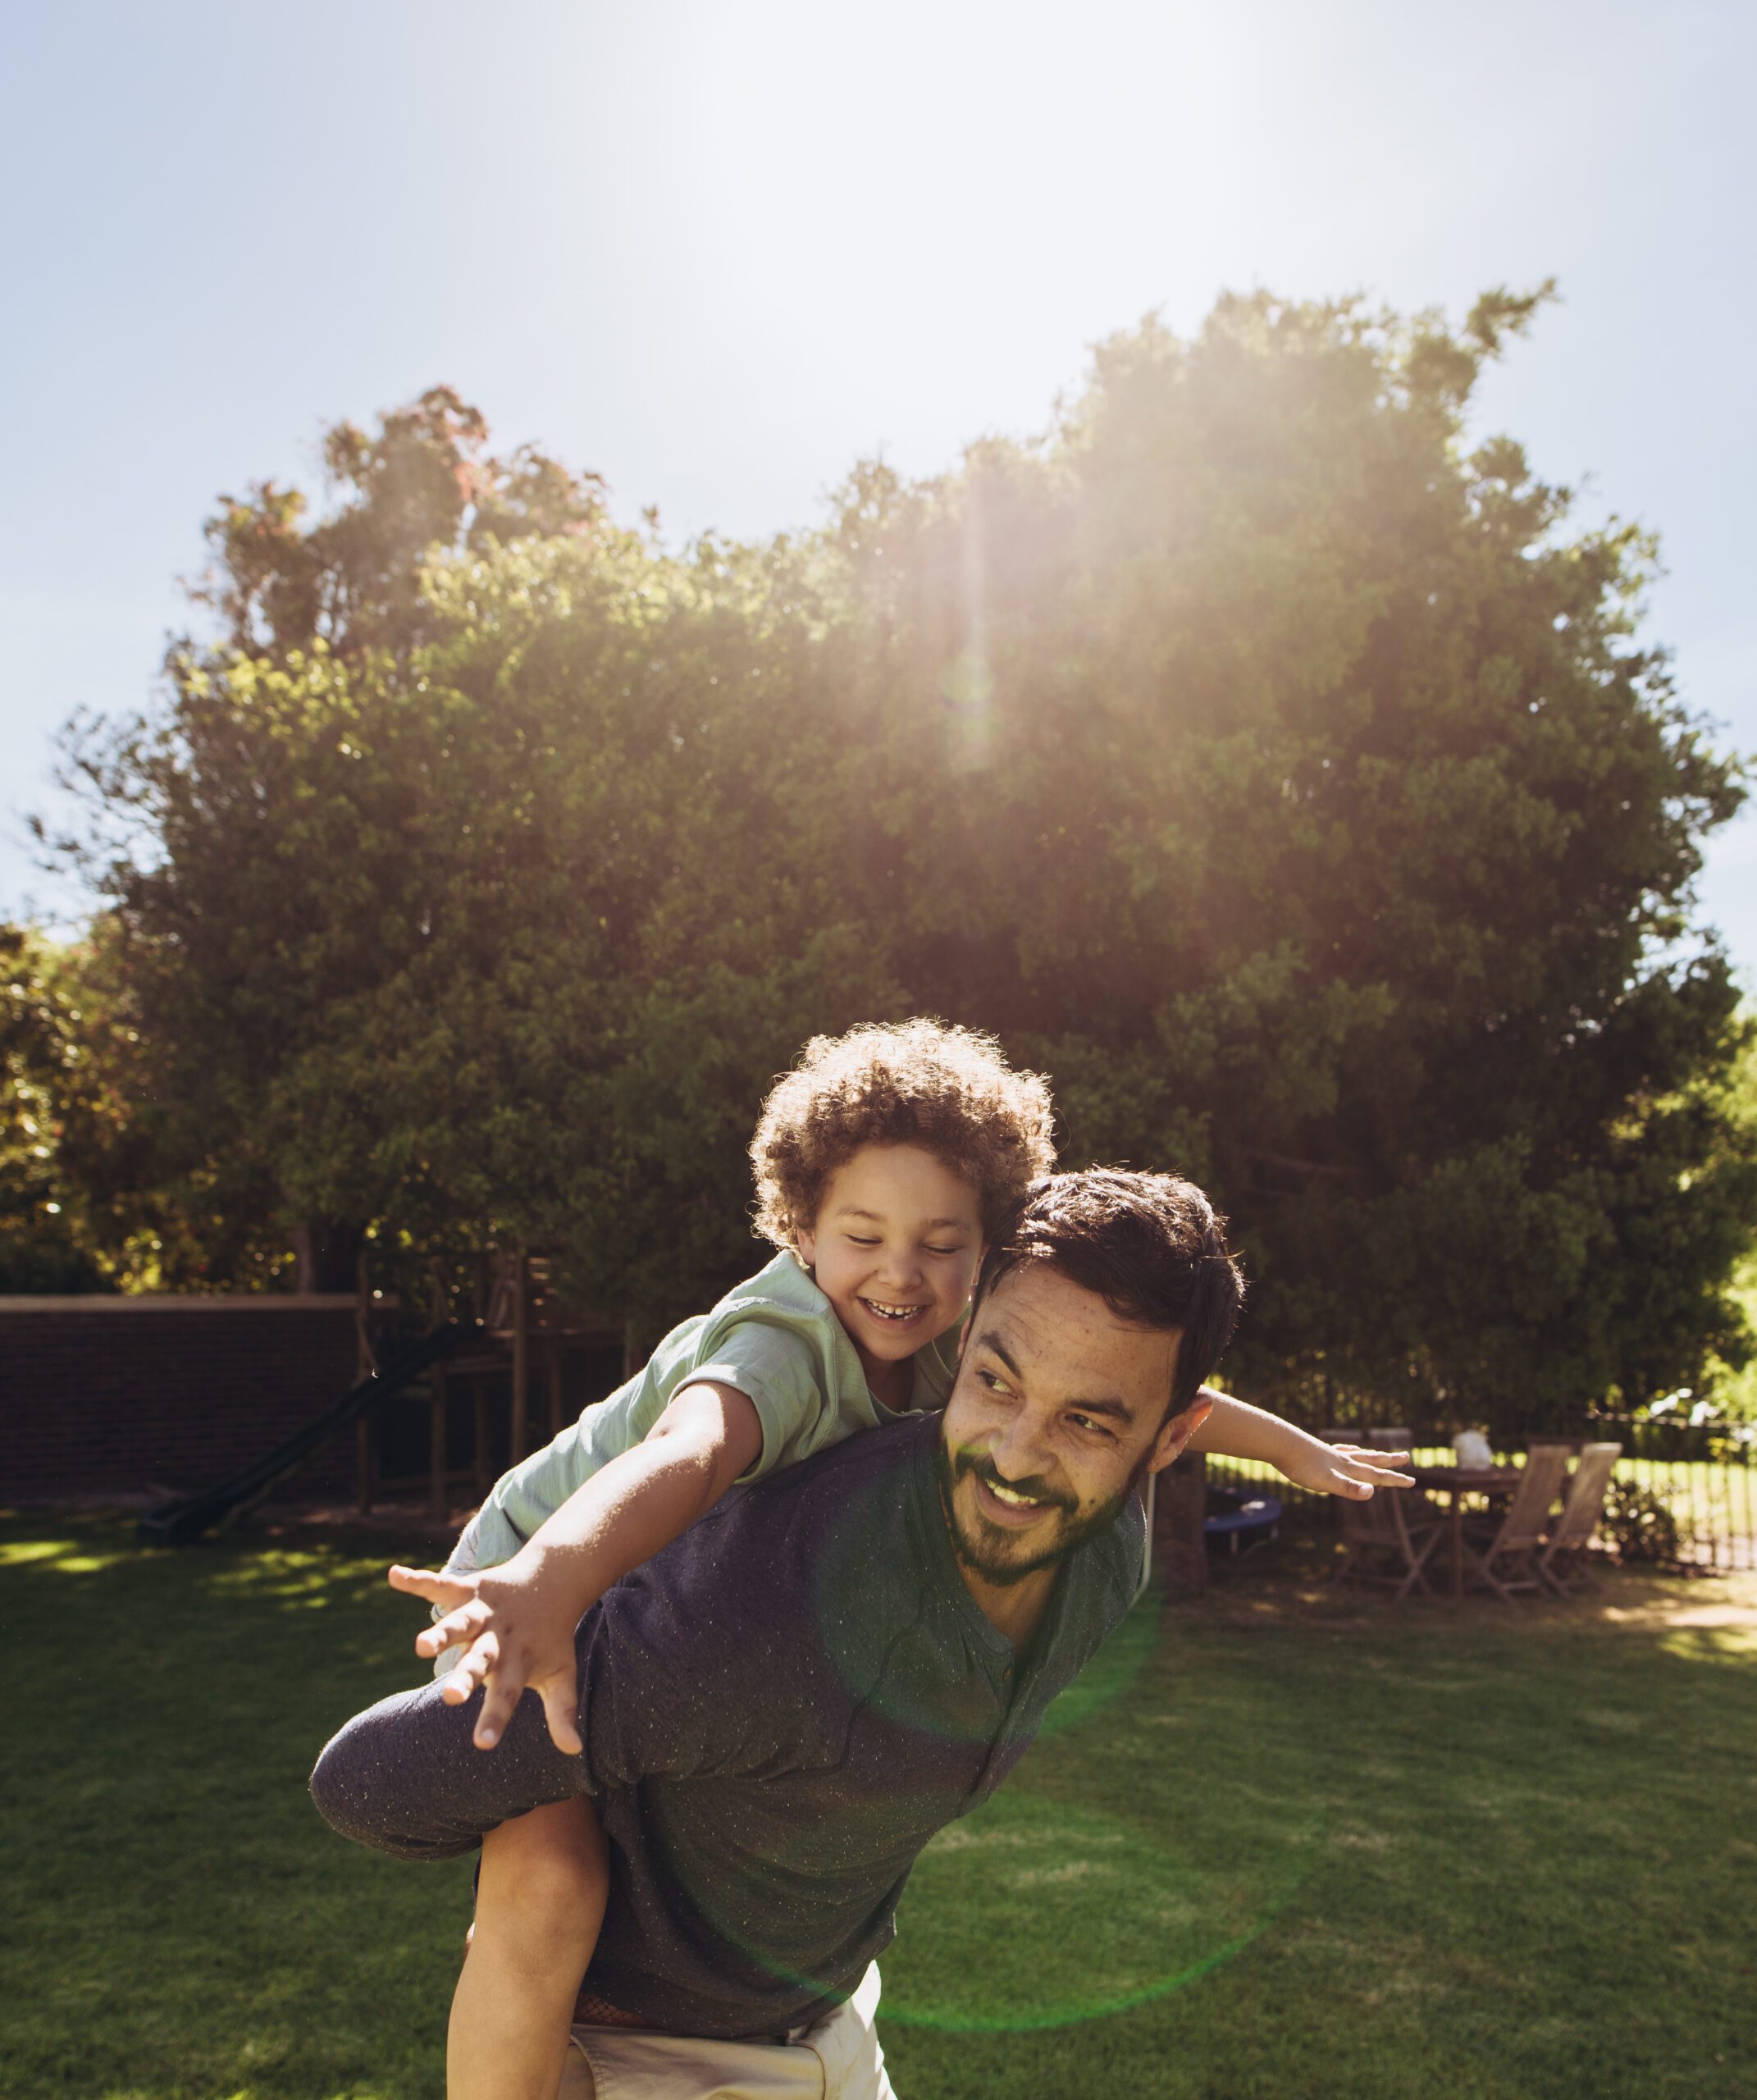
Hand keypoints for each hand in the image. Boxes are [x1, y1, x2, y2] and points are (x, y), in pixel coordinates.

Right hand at [387, 1556, 584, 1755]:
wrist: (555, 1582)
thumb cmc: (550, 1641)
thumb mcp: (561, 1675)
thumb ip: (562, 1712)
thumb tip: (574, 1752)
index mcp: (517, 1663)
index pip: (506, 1696)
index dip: (495, 1718)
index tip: (483, 1744)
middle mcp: (499, 1639)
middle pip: (480, 1660)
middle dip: (465, 1678)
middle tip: (451, 1698)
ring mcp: (484, 1612)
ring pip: (461, 1623)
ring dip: (442, 1632)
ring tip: (420, 1646)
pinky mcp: (471, 1589)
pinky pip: (442, 1584)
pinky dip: (418, 1580)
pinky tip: (394, 1575)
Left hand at [1285, 1442, 1414, 1500]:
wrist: (1280, 1443)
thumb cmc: (1302, 1465)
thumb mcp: (1327, 1482)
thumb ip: (1349, 1488)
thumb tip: (1373, 1492)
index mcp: (1347, 1468)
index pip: (1376, 1476)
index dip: (1395, 1480)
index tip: (1412, 1481)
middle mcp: (1342, 1459)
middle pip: (1371, 1460)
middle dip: (1389, 1462)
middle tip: (1406, 1456)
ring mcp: (1330, 1454)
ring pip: (1356, 1454)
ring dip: (1370, 1455)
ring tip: (1378, 1455)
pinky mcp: (1317, 1451)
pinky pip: (1338, 1451)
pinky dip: (1347, 1451)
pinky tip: (1343, 1451)